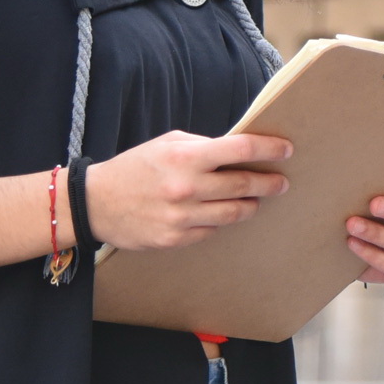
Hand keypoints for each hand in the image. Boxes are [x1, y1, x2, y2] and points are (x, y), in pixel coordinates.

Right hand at [84, 132, 292, 250]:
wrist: (96, 203)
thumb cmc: (136, 167)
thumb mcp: (168, 144)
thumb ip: (203, 147)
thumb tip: (239, 150)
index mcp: (186, 157)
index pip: (239, 148)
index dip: (268, 148)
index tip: (286, 149)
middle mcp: (187, 188)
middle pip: (243, 185)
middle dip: (269, 182)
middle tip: (282, 181)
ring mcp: (182, 217)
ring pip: (233, 213)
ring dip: (251, 205)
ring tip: (257, 199)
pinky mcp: (175, 239)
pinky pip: (211, 231)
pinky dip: (221, 222)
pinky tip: (224, 214)